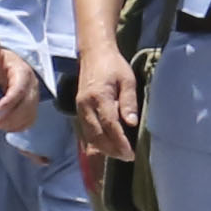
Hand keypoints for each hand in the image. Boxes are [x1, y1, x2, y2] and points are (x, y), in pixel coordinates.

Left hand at [0, 44, 37, 134]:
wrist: (12, 68)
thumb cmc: (0, 63)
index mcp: (23, 73)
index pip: (21, 88)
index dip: (11, 99)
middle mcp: (32, 86)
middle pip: (27, 104)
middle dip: (12, 116)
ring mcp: (33, 98)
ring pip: (30, 114)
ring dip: (15, 123)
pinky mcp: (31, 107)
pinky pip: (30, 120)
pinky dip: (20, 126)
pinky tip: (7, 128)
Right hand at [72, 48, 140, 163]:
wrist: (94, 54)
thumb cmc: (114, 66)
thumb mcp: (127, 80)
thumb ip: (129, 102)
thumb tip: (132, 124)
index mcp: (99, 97)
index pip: (109, 125)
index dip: (120, 142)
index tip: (131, 152)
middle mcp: (85, 105)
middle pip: (97, 135)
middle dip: (112, 150)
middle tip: (128, 157)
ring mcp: (80, 108)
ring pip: (90, 136)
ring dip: (104, 149)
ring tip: (121, 154)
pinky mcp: (79, 110)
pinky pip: (86, 131)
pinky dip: (96, 142)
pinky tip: (108, 146)